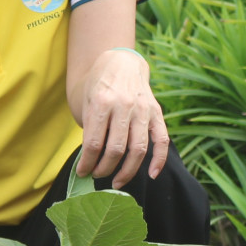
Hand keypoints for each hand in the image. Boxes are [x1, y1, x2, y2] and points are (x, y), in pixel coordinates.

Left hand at [75, 47, 167, 188]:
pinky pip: (162, 140)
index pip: (94, 143)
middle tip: (97, 176)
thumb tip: (90, 162)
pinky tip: (151, 175)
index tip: (83, 172)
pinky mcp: (156, 112)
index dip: (87, 163)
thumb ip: (90, 128)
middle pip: (116, 149)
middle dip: (104, 169)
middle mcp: (124, 106)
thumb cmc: (100, 86)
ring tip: (117, 182)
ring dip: (127, 171)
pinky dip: (159, 160)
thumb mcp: (87, 101)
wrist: (122, 63)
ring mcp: (143, 110)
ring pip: (138, 150)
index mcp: (102, 102)